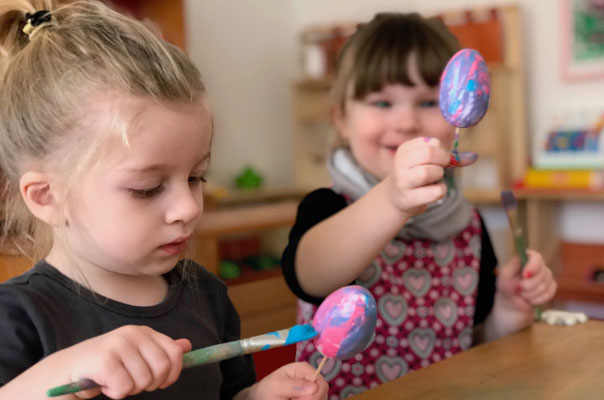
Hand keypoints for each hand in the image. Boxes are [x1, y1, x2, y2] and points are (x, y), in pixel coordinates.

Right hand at [63, 325, 190, 398]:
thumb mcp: (134, 355)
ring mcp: (117, 344)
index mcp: (143, 331)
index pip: (174, 353)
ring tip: (115, 382)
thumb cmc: (103, 366)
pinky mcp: (104, 360)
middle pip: (162, 368)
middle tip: (131, 383)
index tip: (160, 383)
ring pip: (144, 381)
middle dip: (149, 384)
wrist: (64, 371)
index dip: (171, 373)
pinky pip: (125, 388)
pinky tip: (104, 386)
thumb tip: (186, 345)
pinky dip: (116, 393)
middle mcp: (132, 333)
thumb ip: (159, 350)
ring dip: (130, 390)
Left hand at [244, 362, 327, 399]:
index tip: (296, 399)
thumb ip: (293, 385)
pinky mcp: (311, 398)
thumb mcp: (276, 386)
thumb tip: (314, 387)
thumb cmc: (268, 389)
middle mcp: (312, 380)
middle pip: (322, 395)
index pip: (321, 384)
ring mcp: (313, 391)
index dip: (313, 396)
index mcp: (305, 369)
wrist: (263, 398)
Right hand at [386, 137, 450, 216]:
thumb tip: (473, 157)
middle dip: (442, 160)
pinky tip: (431, 192)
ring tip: (434, 179)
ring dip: (439, 175)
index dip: (443, 151)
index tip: (440, 159)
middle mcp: (400, 164)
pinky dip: (440, 191)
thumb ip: (448, 157)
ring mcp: (403, 182)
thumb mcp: (426, 162)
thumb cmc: (416, 177)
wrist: (396, 198)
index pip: (432, 142)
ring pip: (429, 172)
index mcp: (405, 150)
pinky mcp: (409, 198)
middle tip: (441, 168)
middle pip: (428, 154)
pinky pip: (436, 191)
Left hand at [496, 250, 556, 312]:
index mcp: (526, 259)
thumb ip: (513, 266)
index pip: (536, 257)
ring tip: (522, 294)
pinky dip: (538, 299)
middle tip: (518, 288)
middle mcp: (538, 265)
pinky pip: (550, 293)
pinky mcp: (551, 287)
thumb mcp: (504, 276)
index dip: (533, 266)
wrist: (512, 303)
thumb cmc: (506, 287)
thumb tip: (526, 263)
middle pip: (542, 273)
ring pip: (545, 285)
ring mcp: (546, 276)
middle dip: (529, 285)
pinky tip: (530, 300)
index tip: (525, 275)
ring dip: (531, 294)